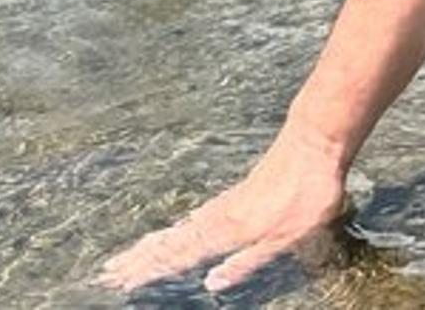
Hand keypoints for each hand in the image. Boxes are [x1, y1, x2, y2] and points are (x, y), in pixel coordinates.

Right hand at [97, 125, 349, 292]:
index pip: (181, 257)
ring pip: (181, 229)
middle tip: (109, 272)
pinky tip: (179, 228)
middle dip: (141, 259)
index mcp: (229, 232)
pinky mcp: (237, 193)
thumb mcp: (286, 238)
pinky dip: (179, 227)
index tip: (122, 281)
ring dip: (154, 244)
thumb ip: (248, 261)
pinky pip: (198, 216)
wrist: (314, 142)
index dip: (152, 271)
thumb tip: (212, 283)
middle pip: (172, 242)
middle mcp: (220, 217)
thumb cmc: (307, 194)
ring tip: (131, 254)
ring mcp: (226, 203)